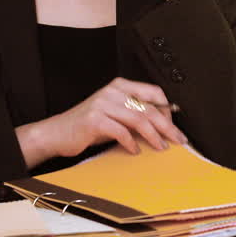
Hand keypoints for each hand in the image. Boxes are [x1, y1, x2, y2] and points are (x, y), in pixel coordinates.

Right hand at [17, 78, 186, 166]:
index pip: (153, 92)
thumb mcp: (115, 115)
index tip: (175, 125)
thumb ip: (136, 115)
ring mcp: (102, 104)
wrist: (57, 133)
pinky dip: (132, 143)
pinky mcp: (94, 120)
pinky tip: (135, 151)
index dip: (168, 109)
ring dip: (154, 136)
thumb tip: (164, 125)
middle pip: (149, 108)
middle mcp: (112, 91)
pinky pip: (121, 132)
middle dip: (167, 126)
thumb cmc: (89, 126)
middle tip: (179, 139)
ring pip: (138, 119)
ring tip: (162, 147)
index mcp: (120, 86)